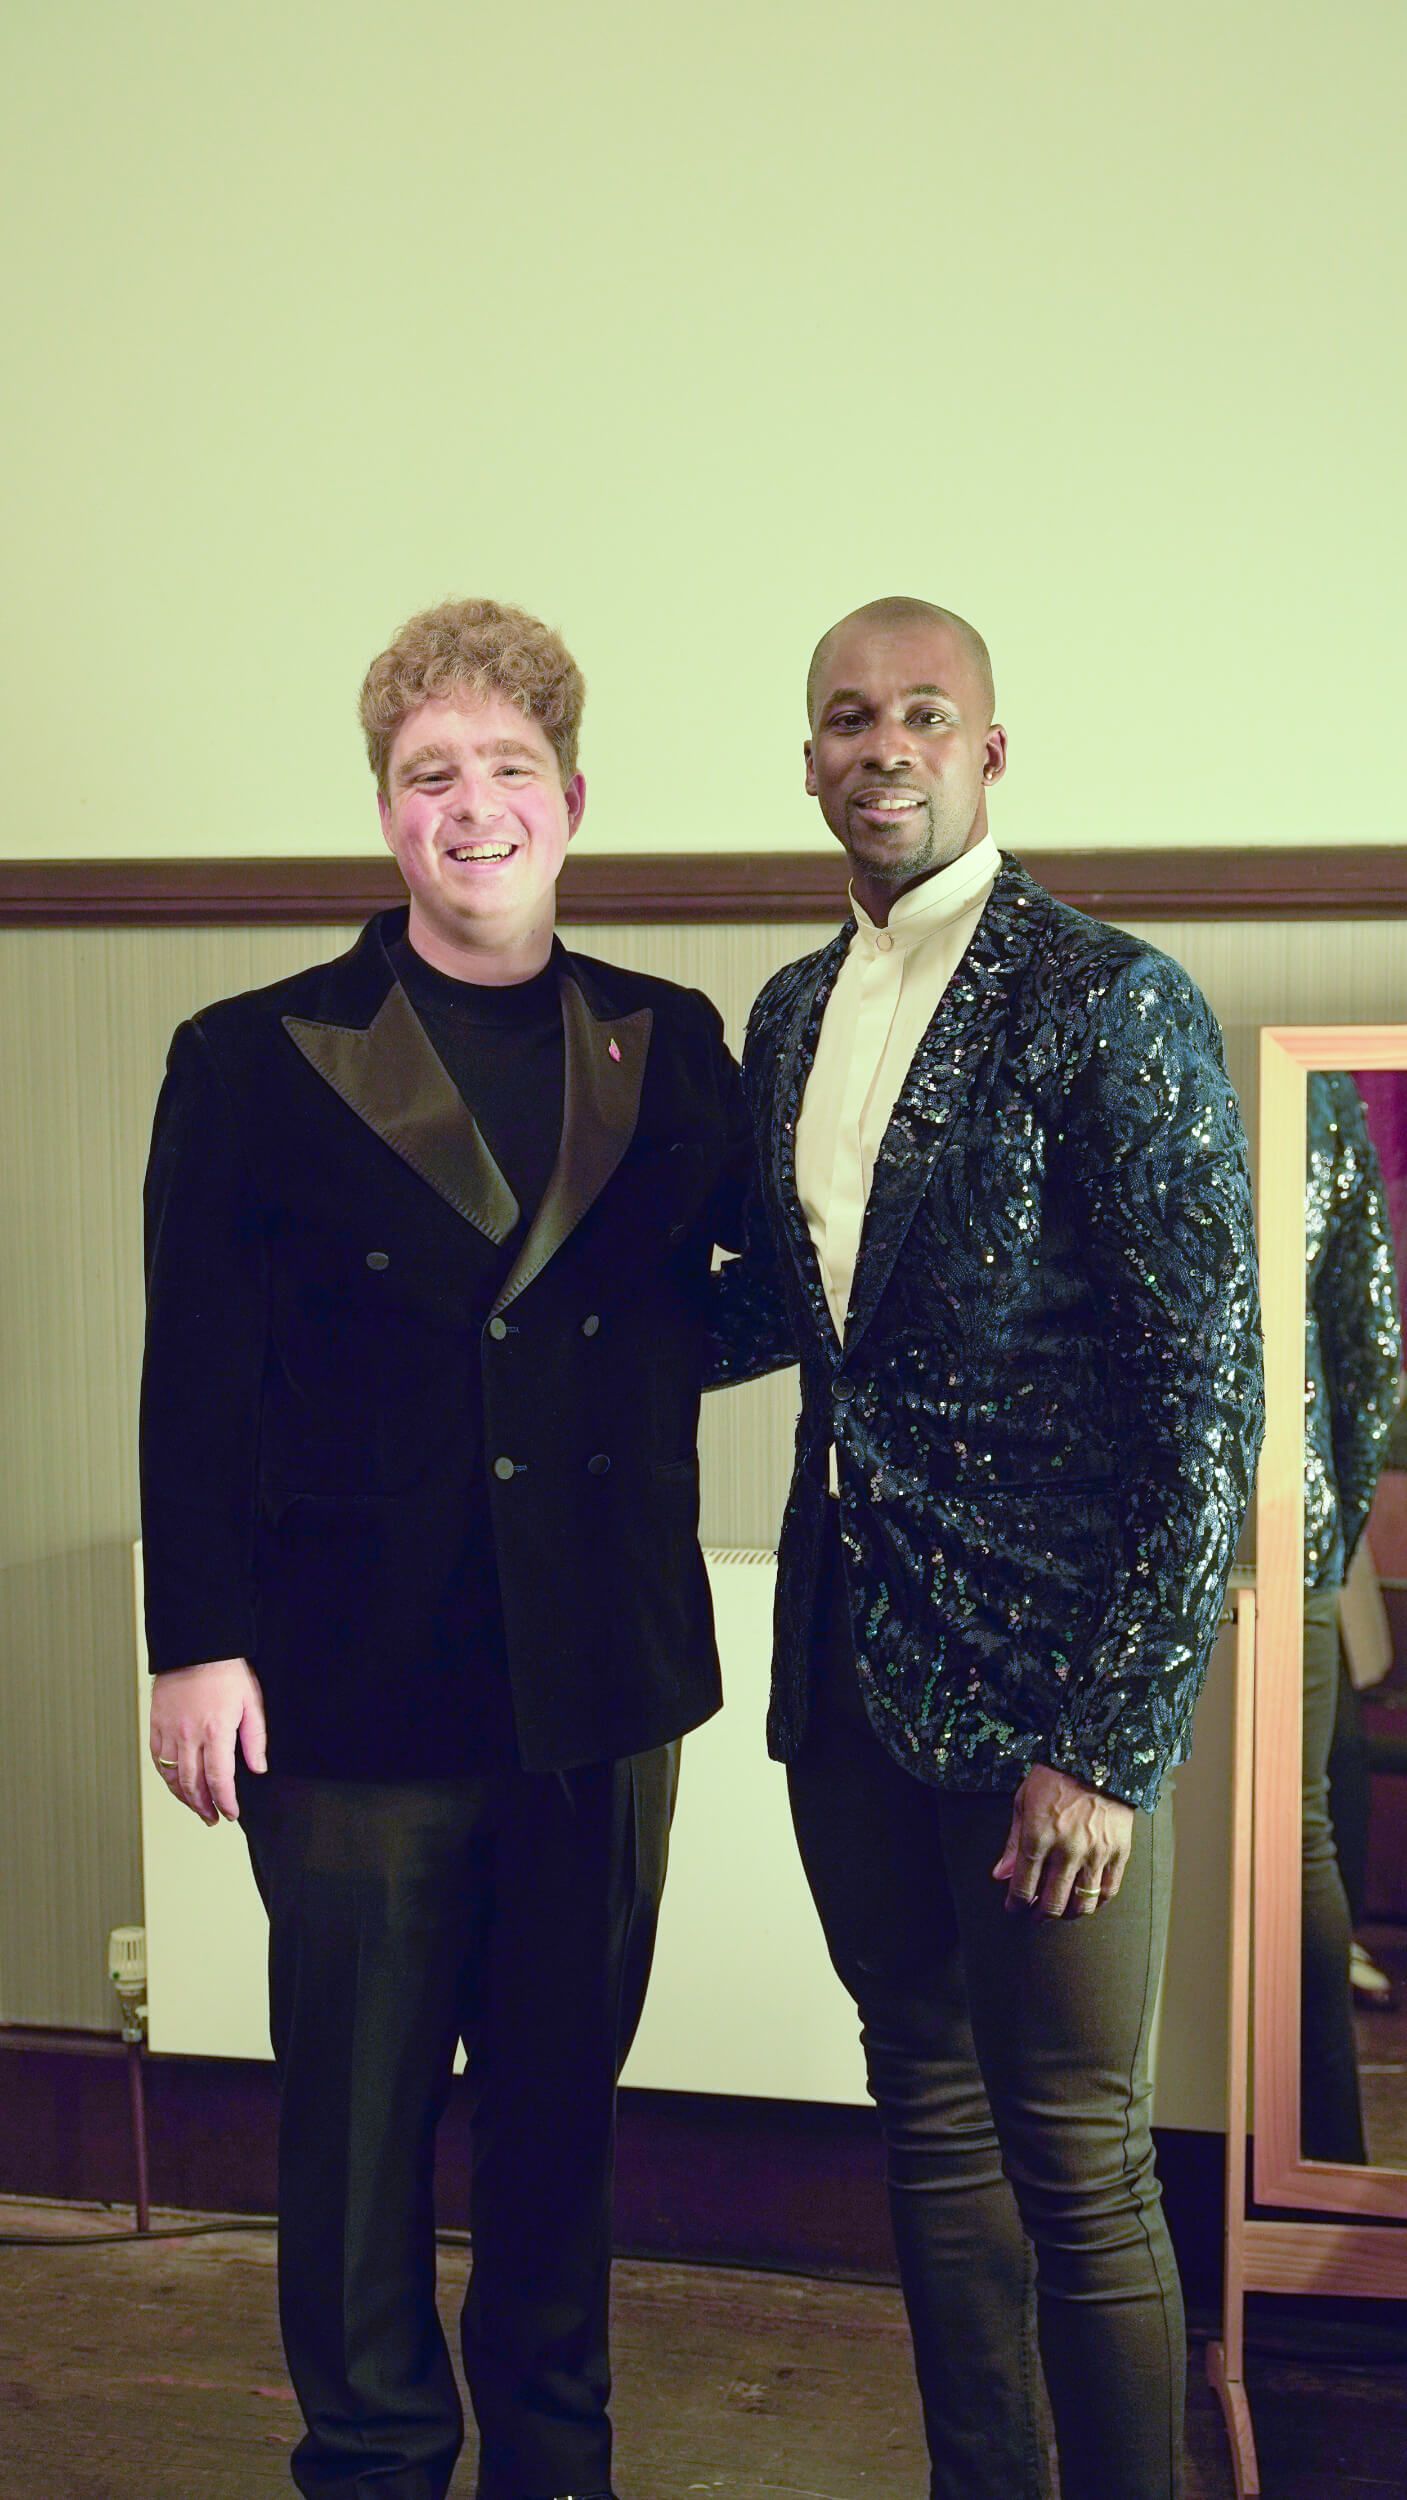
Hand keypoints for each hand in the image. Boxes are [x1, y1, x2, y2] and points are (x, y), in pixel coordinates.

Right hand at [149, 1658, 267, 1825]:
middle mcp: (189, 1736)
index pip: (219, 1780)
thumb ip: (255, 1740)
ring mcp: (169, 1732)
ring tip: (197, 1808)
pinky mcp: (156, 1726)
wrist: (195, 1647)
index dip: (225, 1802)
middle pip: (193, 1784)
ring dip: (185, 1798)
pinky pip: (158, 1760)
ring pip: (172, 1777)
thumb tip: (258, 1768)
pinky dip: (166, 1778)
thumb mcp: (252, 1703)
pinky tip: (176, 1785)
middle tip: (213, 1818)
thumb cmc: (225, 1671)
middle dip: (204, 1807)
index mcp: (216, 1731)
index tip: (231, 1812)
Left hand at [992, 1765, 1133, 1918]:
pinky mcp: (1119, 1853)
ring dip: (1068, 1914)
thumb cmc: (1054, 1777)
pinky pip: (1108, 1890)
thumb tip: (1000, 1876)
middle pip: (1052, 1903)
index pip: (1023, 1888)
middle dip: (1039, 1915)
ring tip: (1061, 1909)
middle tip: (1035, 1914)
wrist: (1097, 1757)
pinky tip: (1087, 1899)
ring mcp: (1095, 1854)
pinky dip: (1097, 1902)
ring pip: (1082, 1904)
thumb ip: (1012, 1843)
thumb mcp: (1023, 1802)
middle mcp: (1067, 1851)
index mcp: (1037, 1837)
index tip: (1013, 1908)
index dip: (1015, 1905)